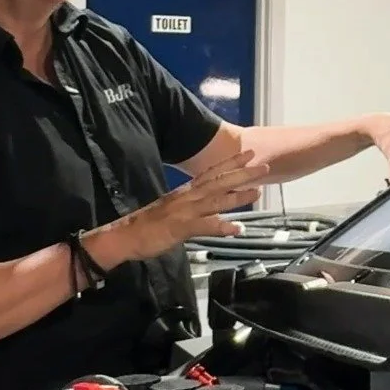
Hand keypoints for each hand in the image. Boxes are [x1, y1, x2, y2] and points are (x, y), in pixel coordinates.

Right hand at [96, 151, 270, 261]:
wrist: (125, 236)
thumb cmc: (149, 224)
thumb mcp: (174, 208)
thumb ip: (192, 204)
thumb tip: (208, 205)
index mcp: (186, 192)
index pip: (212, 172)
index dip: (231, 162)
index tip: (249, 153)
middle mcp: (188, 197)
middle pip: (219, 181)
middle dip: (242, 173)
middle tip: (264, 166)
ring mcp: (186, 211)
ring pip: (217, 200)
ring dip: (238, 196)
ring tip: (258, 191)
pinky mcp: (182, 228)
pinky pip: (206, 226)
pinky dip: (222, 227)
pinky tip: (237, 229)